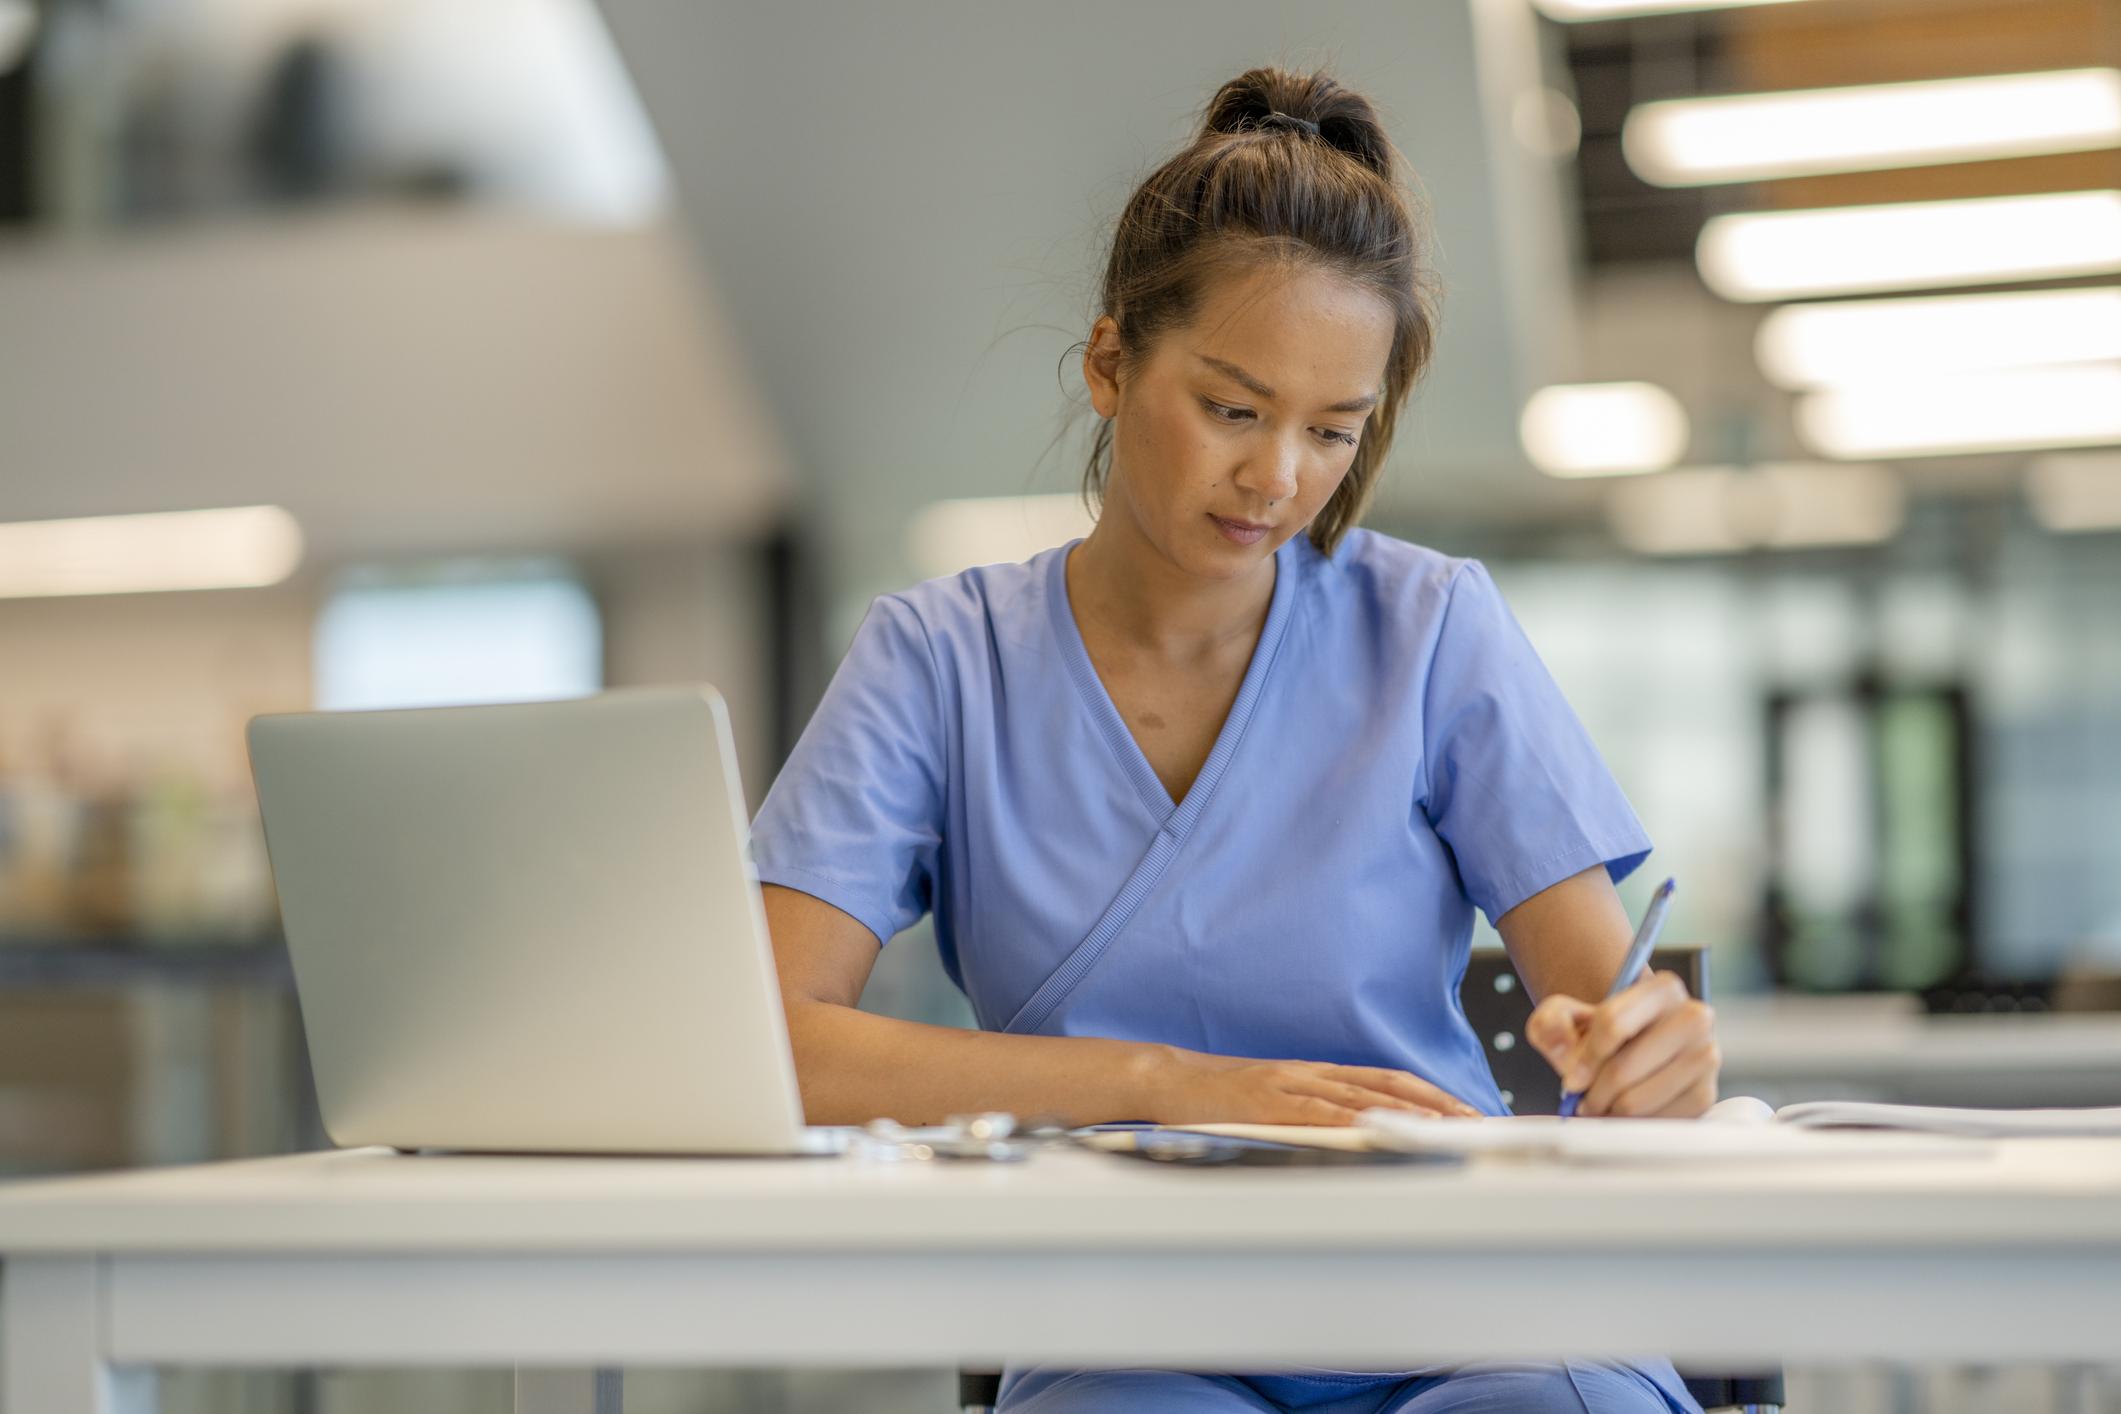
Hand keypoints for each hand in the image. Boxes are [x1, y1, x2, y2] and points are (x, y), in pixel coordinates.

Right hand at [1146, 1047, 1484, 1125]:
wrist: (1170, 1079)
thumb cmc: (1220, 1096)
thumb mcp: (1275, 1099)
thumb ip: (1313, 1111)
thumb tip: (1356, 1136)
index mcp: (1315, 1072)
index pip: (1385, 1080)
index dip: (1429, 1094)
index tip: (1465, 1110)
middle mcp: (1310, 1073)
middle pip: (1386, 1083)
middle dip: (1435, 1102)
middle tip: (1475, 1120)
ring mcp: (1290, 1085)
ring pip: (1359, 1095)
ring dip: (1405, 1111)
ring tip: (1443, 1127)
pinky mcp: (1267, 1101)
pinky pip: (1316, 1111)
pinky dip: (1350, 1120)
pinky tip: (1376, 1129)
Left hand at [1524, 970, 1720, 1117]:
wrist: (1634, 1051)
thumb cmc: (1600, 1033)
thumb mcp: (1566, 1015)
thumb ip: (1551, 1021)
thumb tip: (1563, 1044)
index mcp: (1662, 988)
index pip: (1612, 1023)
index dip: (1584, 1057)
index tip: (1572, 1078)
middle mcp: (1694, 1017)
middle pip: (1624, 1067)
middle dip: (1594, 1090)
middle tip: (1583, 1099)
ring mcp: (1706, 1056)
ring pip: (1638, 1099)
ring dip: (1610, 1110)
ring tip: (1602, 1105)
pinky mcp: (1706, 1093)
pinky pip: (1658, 1121)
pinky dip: (1634, 1124)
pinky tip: (1626, 1112)